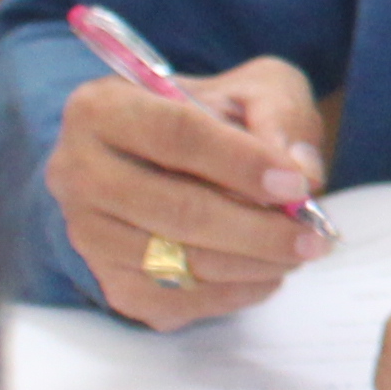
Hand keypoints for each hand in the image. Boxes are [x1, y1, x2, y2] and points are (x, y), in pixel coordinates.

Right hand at [49, 58, 331, 326]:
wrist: (177, 157)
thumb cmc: (219, 116)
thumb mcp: (258, 89)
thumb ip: (283, 116)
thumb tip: (300, 172)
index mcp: (104, 108)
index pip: (176, 134)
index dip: (241, 163)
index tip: (295, 185)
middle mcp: (77, 172)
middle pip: (174, 209)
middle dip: (255, 229)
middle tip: (312, 237)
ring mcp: (86, 233)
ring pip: (172, 261)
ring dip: (249, 264)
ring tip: (298, 252)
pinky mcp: (106, 280)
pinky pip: (169, 301)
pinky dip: (229, 294)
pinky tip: (265, 274)